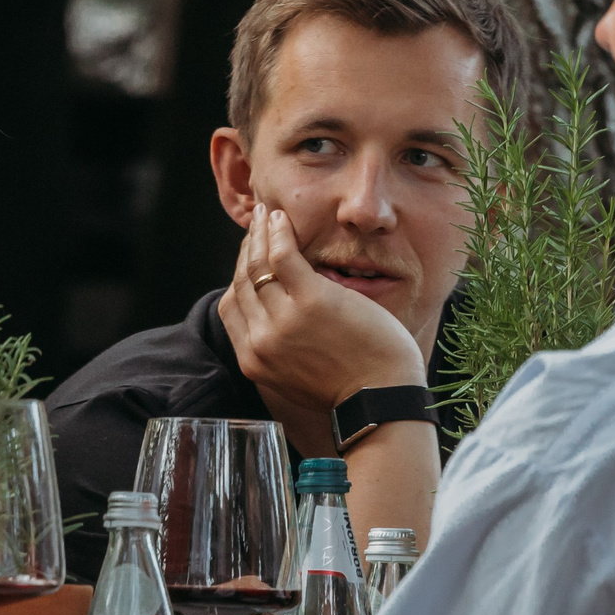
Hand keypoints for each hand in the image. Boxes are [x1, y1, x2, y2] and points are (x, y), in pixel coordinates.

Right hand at [219, 205, 424, 415]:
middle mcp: (261, 340)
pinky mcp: (311, 301)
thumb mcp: (296, 376)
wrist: (383, 399)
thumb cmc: (352, 386)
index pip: (232, 306)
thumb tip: (274, 314)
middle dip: (247, 249)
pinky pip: (282, 257)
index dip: (238, 275)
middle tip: (255, 226)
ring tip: (266, 215)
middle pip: (242, 282)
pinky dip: (278, 233)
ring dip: (259, 234)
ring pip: (257, 265)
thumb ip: (278, 348)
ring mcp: (283, 321)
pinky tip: (280, 218)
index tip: (248, 255)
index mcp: (255, 360)